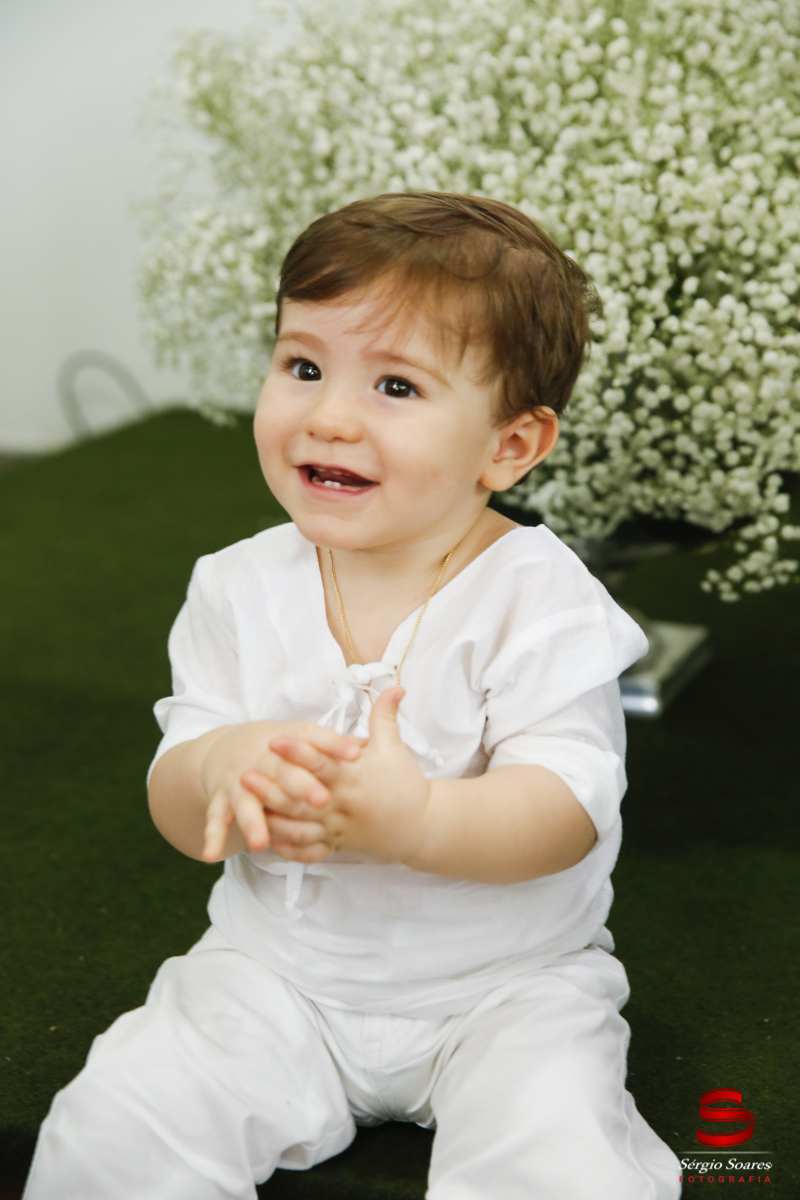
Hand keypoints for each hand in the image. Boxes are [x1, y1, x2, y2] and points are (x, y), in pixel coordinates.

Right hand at [200, 721, 363, 862]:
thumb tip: (367, 747)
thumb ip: (331, 746)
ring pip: (246, 802)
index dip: (333, 745)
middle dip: (299, 786)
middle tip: (321, 801)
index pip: (312, 738)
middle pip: (282, 773)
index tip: (356, 754)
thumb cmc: (277, 748)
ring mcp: (238, 781)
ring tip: (260, 843)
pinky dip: (212, 837)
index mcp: (285, 740)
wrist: (226, 749)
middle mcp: (260, 759)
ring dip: (252, 821)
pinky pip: (216, 820)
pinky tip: (211, 856)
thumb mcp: (301, 738)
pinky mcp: (220, 799)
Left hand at [242, 687, 432, 864]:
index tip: (274, 740)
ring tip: (248, 807)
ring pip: (299, 828)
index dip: (297, 751)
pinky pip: (308, 851)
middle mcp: (342, 804)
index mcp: (353, 777)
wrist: (422, 826)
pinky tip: (268, 835)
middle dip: (272, 788)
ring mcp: (338, 828)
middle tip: (245, 775)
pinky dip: (286, 847)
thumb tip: (394, 684)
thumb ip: (385, 716)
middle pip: (301, 799)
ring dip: (272, 819)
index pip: (321, 763)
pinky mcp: (338, 845)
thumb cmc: (406, 784)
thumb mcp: (395, 748)